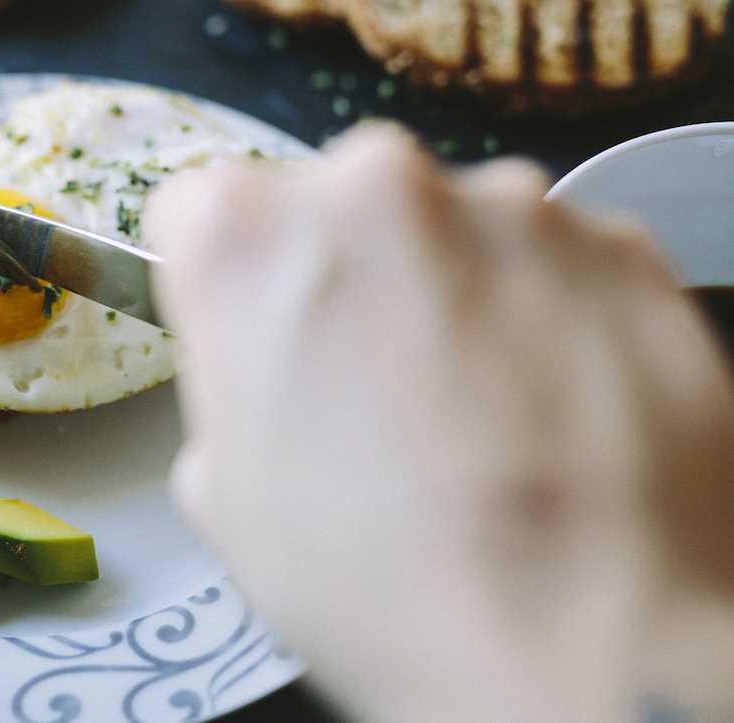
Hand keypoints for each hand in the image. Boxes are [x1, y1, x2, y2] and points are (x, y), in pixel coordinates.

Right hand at [148, 125, 733, 722]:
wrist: (589, 647)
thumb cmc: (376, 582)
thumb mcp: (229, 501)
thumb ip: (233, 389)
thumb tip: (280, 374)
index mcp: (242, 235)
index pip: (203, 211)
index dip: (231, 284)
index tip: (262, 337)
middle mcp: (373, 181)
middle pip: (339, 204)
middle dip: (352, 274)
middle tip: (379, 388)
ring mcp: (511, 204)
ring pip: (459, 229)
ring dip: (458, 292)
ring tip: (487, 415)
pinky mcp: (623, 242)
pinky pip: (559, 263)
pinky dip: (551, 315)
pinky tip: (559, 411)